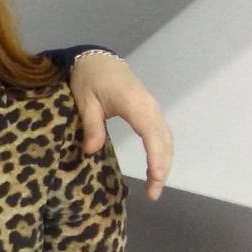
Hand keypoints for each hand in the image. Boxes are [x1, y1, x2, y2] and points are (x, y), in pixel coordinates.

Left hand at [70, 54, 172, 199]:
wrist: (97, 58)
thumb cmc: (89, 78)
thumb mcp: (84, 100)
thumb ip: (91, 125)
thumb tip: (90, 150)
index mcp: (135, 104)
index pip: (151, 135)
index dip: (156, 159)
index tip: (155, 180)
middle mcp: (150, 107)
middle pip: (164, 141)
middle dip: (162, 168)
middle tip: (153, 194)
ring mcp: (152, 107)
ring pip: (166, 138)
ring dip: (164, 162)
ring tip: (155, 186)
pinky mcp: (149, 109)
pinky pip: (161, 133)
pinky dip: (162, 151)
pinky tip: (156, 166)